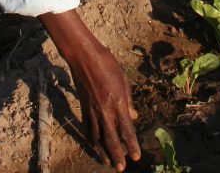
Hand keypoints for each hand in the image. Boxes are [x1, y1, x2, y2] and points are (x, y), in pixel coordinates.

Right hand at [39, 10, 139, 170]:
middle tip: (121, 168)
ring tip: (108, 163)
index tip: (136, 156)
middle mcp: (105, 111)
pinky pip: (87, 129)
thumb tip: (133, 118)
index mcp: (118, 103)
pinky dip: (91, 140)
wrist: (84, 57)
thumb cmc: (107, 64)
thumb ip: (128, 101)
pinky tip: (94, 146)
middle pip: (111, 139)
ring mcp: (92, 111)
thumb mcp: (123, 80)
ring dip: (103, 152)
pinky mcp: (83, 108)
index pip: (126, 130)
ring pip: (97, 138)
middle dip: (116, 156)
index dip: (131, 145)